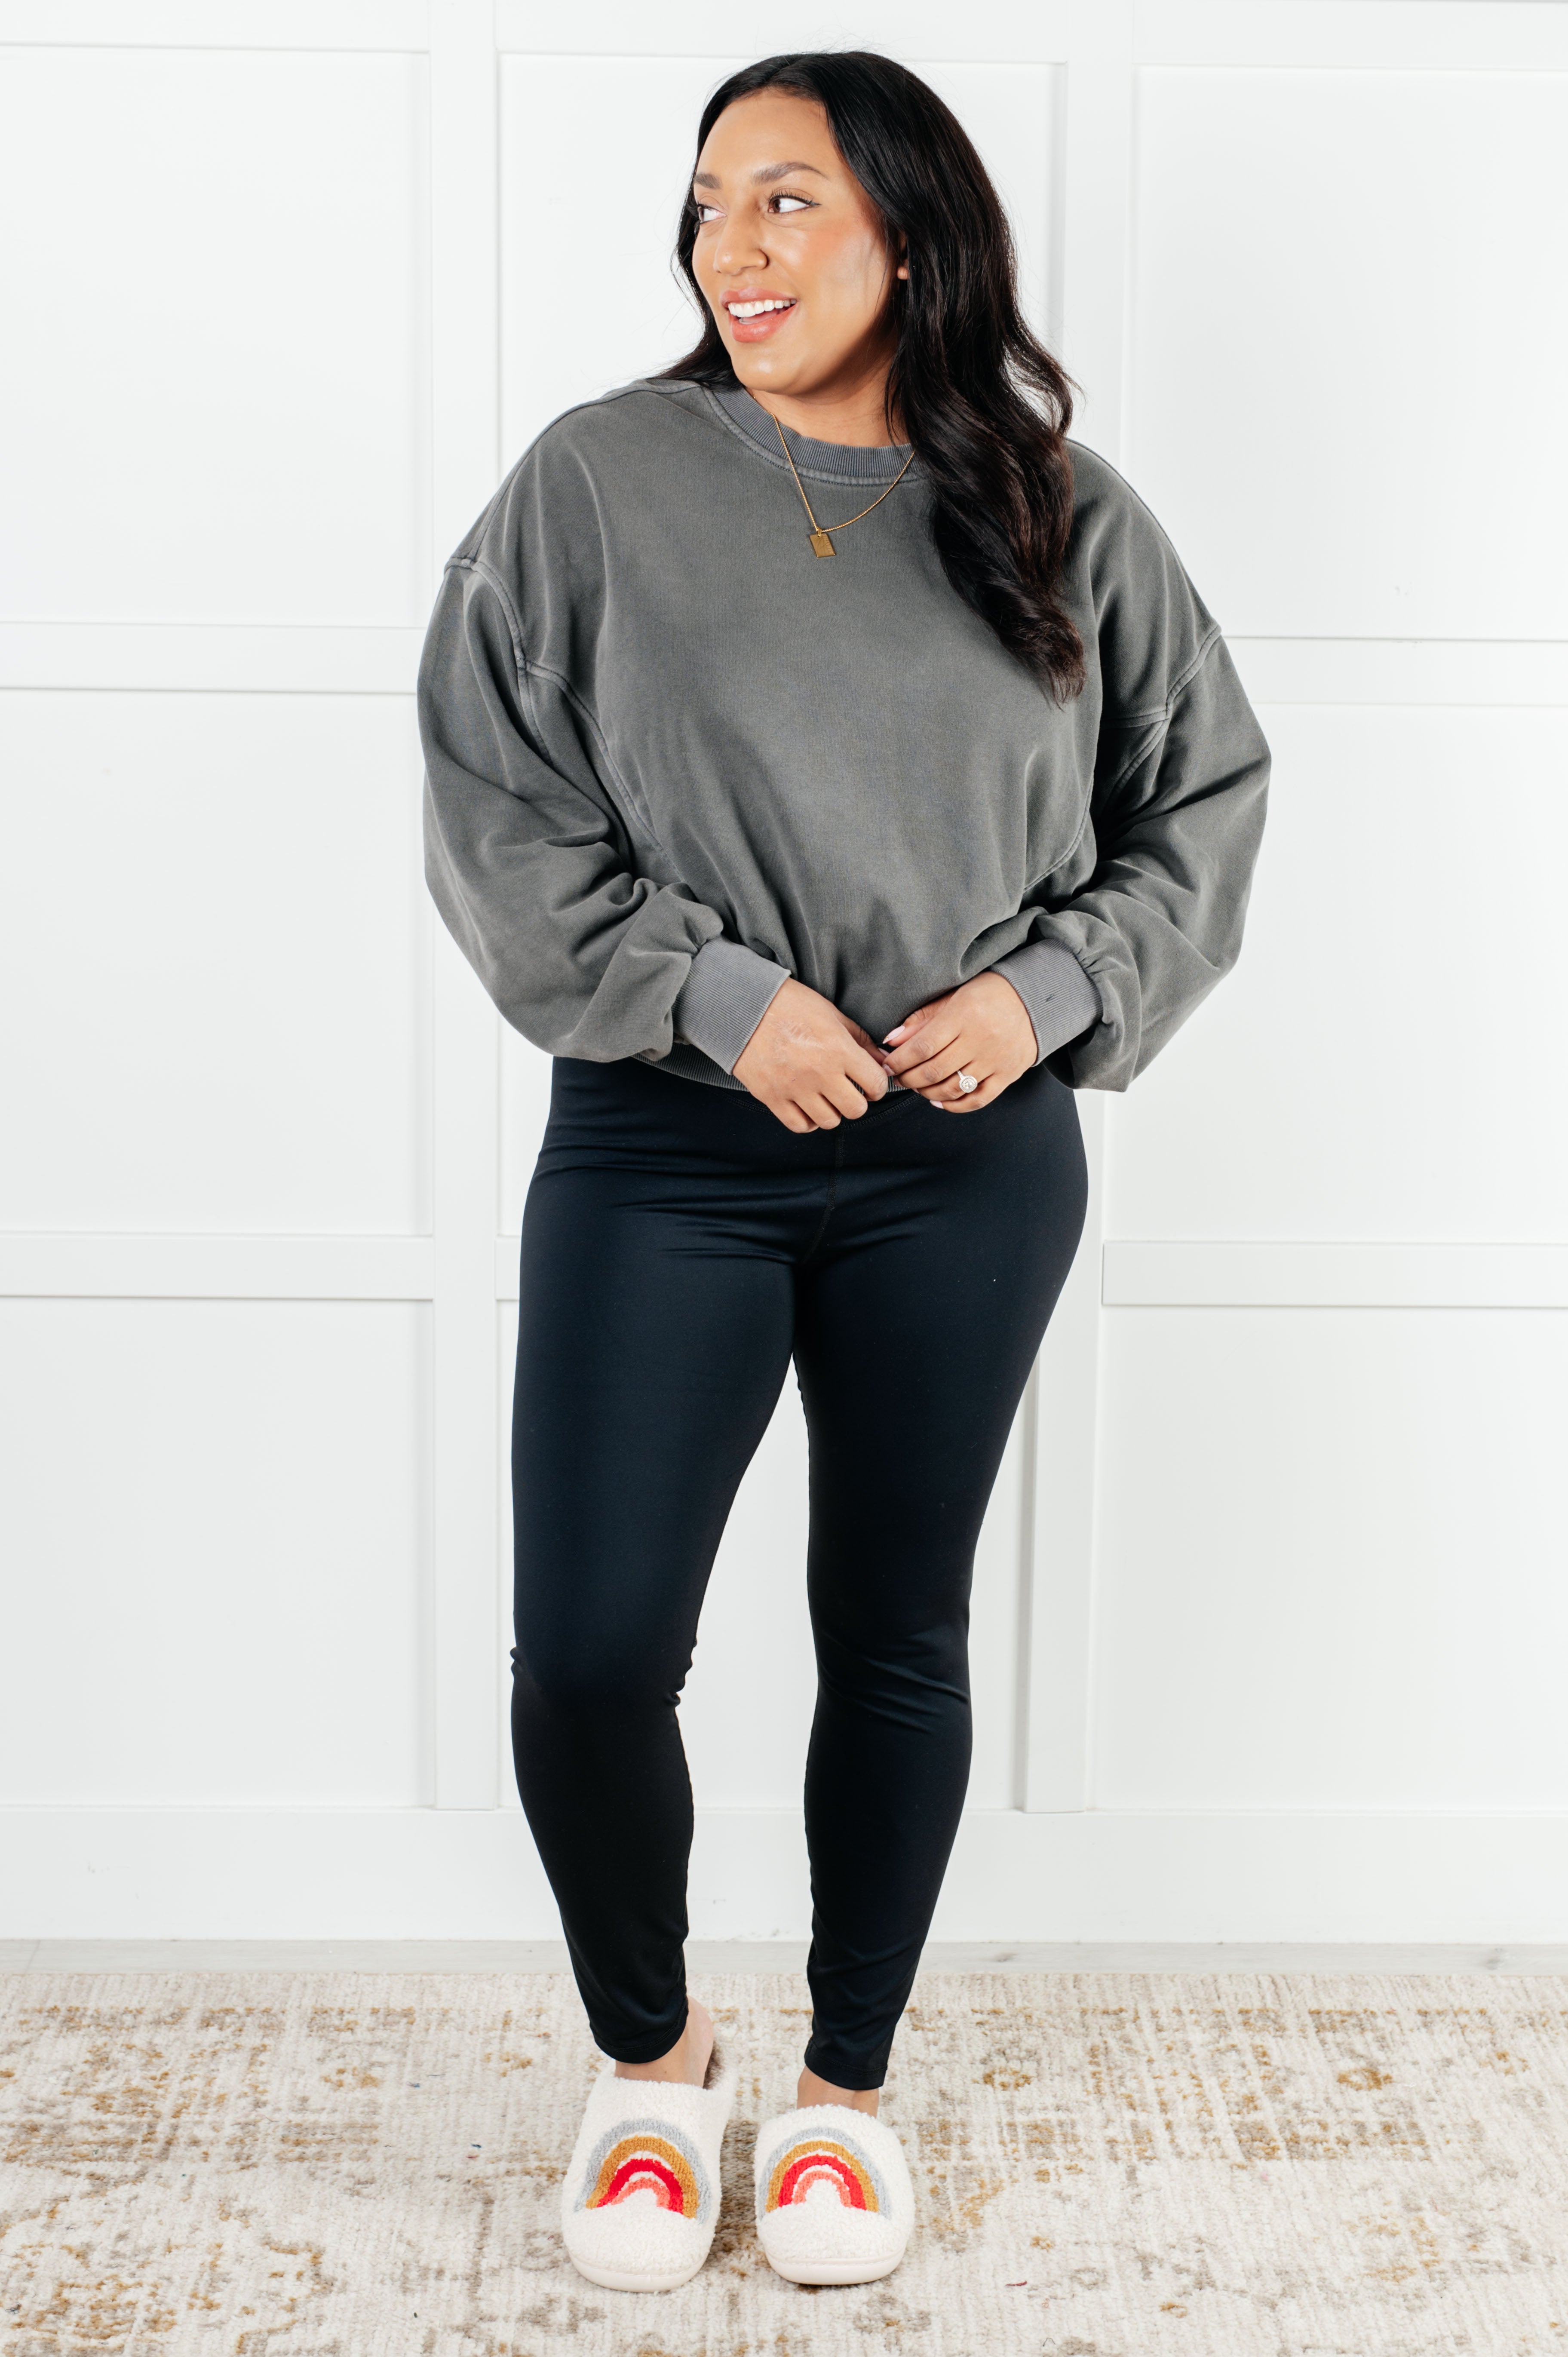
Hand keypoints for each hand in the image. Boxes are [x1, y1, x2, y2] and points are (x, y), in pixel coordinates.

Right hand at [733, 977, 893, 1132]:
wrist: (744, 1006)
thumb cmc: (790, 1004)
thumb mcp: (832, 1014)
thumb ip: (860, 1039)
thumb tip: (882, 1059)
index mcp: (838, 1049)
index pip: (875, 1084)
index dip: (877, 1085)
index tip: (870, 1082)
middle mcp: (819, 1073)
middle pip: (855, 1109)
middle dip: (857, 1101)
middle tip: (849, 1091)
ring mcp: (794, 1088)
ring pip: (829, 1121)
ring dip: (832, 1111)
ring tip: (825, 1097)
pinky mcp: (772, 1097)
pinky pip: (799, 1125)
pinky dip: (808, 1120)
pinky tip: (808, 1106)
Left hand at [881, 972, 1036, 1110]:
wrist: (1034, 1000)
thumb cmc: (989, 994)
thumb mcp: (954, 996)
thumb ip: (922, 1019)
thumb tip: (891, 1040)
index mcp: (964, 1015)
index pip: (923, 1046)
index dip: (901, 1060)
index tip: (888, 1064)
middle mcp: (981, 1040)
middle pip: (934, 1071)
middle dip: (909, 1078)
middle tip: (899, 1077)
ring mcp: (996, 1060)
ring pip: (953, 1088)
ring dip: (927, 1093)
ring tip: (917, 1087)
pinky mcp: (1008, 1075)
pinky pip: (978, 1100)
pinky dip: (955, 1105)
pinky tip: (940, 1101)